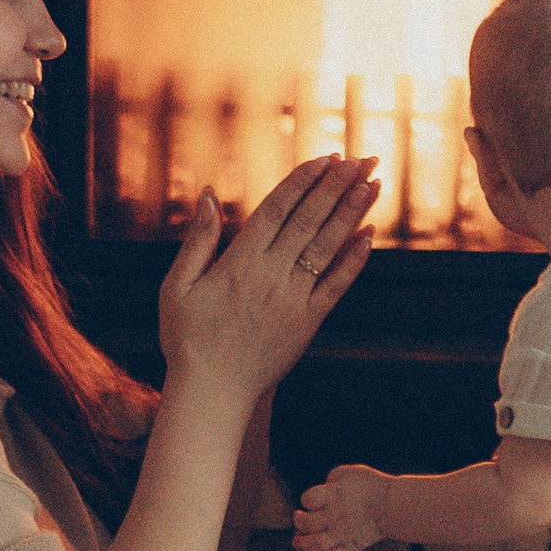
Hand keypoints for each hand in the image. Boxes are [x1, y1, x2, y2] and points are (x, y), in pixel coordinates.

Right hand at [157, 156, 377, 405]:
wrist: (212, 393)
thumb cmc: (187, 338)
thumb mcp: (177, 286)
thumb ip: (198, 239)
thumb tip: (207, 195)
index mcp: (238, 262)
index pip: (277, 209)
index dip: (303, 181)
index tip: (325, 157)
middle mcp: (271, 275)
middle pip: (310, 220)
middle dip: (337, 186)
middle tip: (362, 158)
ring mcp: (293, 299)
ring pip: (328, 247)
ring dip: (353, 212)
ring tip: (373, 182)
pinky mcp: (308, 322)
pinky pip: (336, 285)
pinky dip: (354, 259)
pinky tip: (369, 234)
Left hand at [294, 464, 387, 550]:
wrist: (394, 505)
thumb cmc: (372, 485)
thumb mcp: (349, 473)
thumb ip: (331, 480)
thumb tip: (324, 490)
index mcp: (332, 495)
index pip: (307, 500)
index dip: (306, 500)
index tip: (311, 501)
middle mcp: (333, 516)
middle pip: (306, 523)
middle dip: (299, 521)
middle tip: (300, 517)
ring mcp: (341, 533)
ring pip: (315, 543)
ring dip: (302, 544)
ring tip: (297, 543)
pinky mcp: (351, 546)